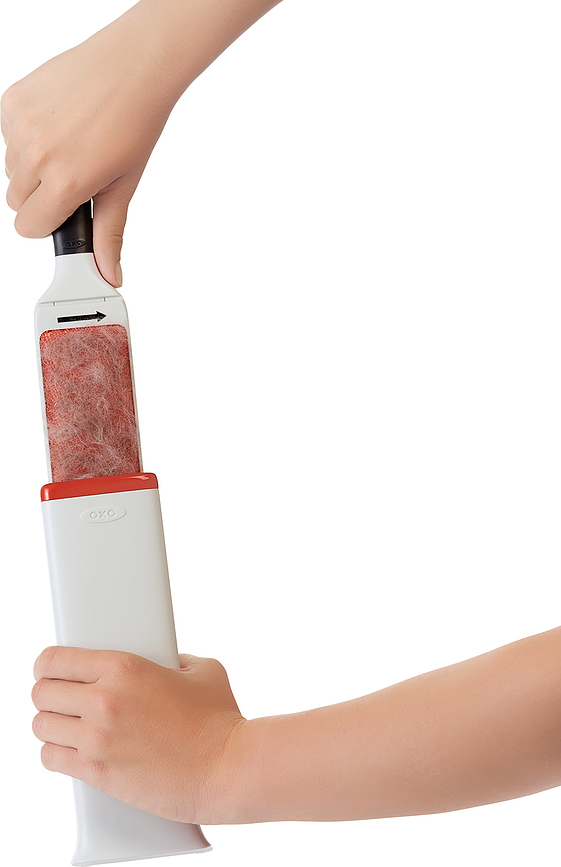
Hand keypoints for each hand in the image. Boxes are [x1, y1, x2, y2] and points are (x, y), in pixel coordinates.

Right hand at [1, 8, 175, 286]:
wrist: (133, 67)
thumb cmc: (134, 122)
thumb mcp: (123, 187)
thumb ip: (108, 235)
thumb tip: (107, 273)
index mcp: (66, 181)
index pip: (29, 228)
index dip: (50, 223)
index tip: (66, 211)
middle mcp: (37, 153)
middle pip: (17, 202)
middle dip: (43, 196)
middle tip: (76, 174)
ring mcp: (20, 125)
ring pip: (11, 170)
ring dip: (34, 167)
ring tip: (71, 146)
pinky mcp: (11, 101)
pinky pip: (7, 135)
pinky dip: (27, 136)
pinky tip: (59, 125)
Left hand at [31, 647, 246, 824]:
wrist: (227, 768)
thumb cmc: (220, 720)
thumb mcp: (202, 670)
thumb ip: (176, 660)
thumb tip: (168, 661)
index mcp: (124, 667)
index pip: (56, 660)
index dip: (48, 663)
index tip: (50, 669)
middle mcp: (104, 700)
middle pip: (41, 692)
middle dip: (47, 693)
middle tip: (60, 698)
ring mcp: (98, 738)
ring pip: (42, 726)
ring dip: (50, 724)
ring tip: (65, 724)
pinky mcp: (98, 772)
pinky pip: (52, 759)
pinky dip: (55, 753)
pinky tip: (68, 749)